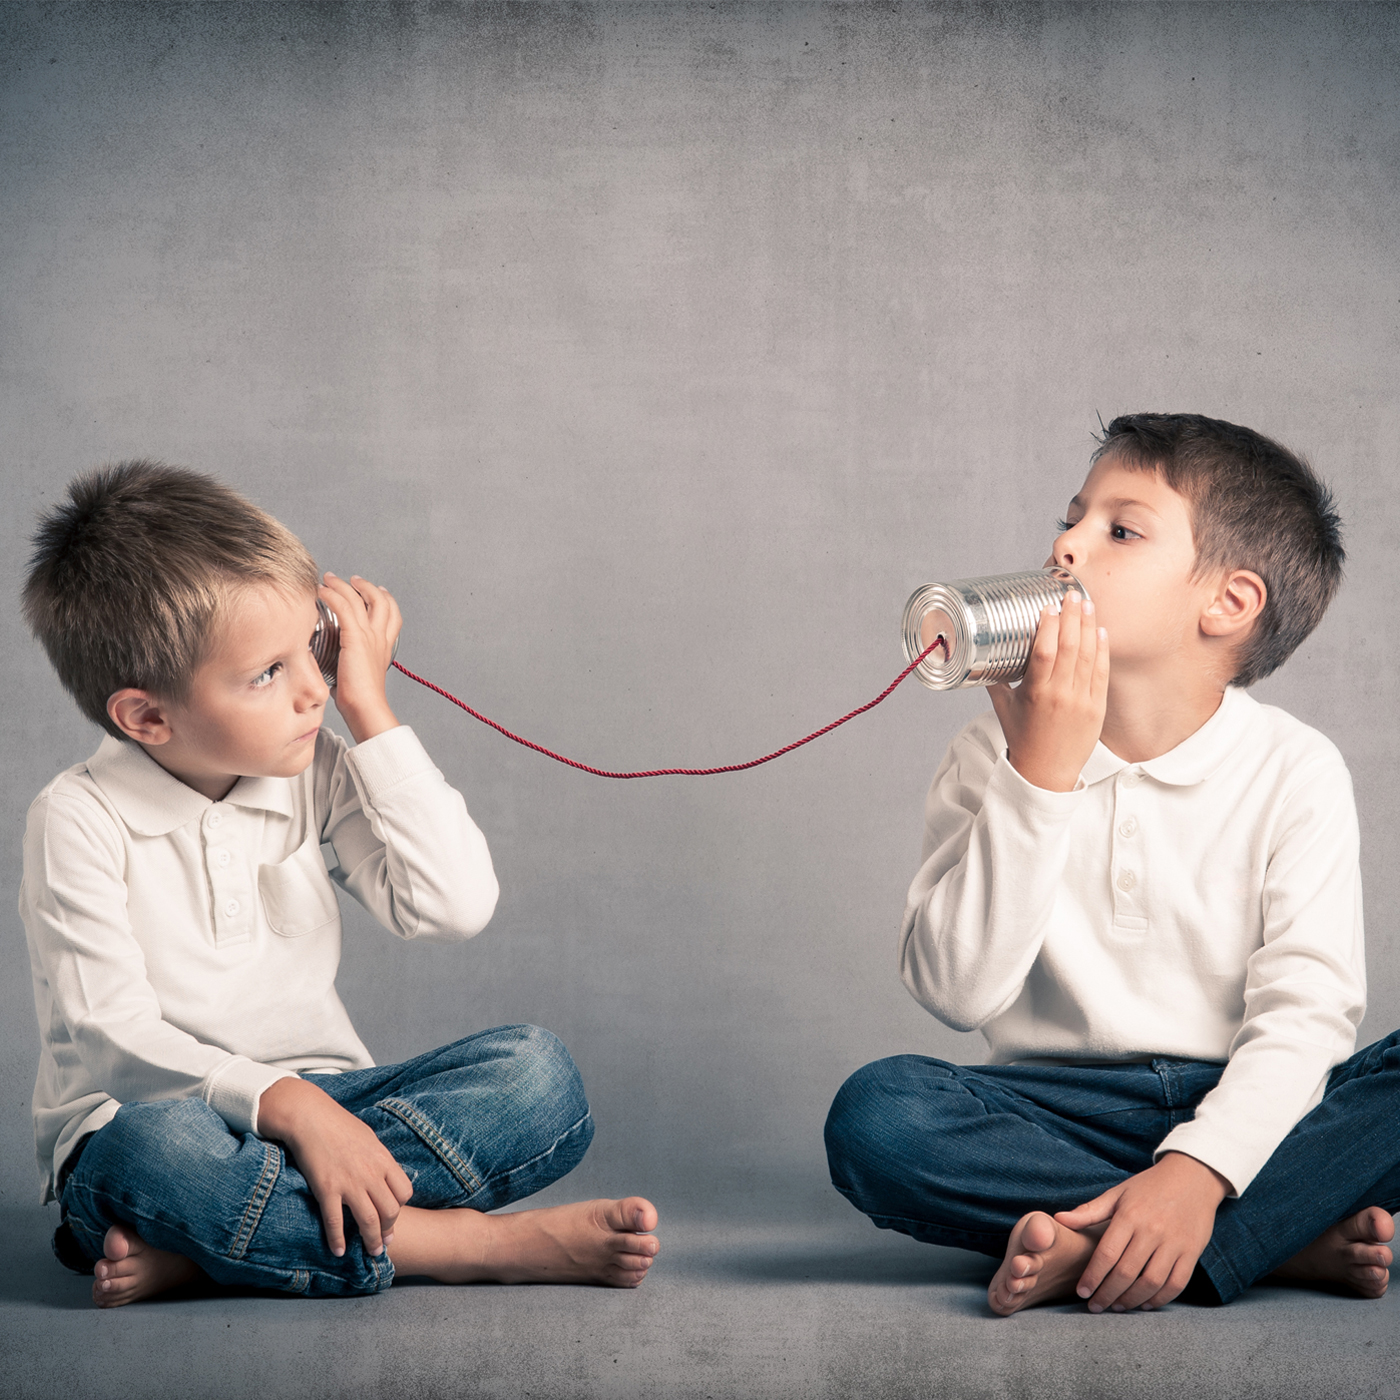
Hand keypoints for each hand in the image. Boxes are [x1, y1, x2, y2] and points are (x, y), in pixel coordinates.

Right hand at [257, 1077, 413, 1257]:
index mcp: (383, 1159)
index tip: (393, 1215)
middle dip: (389, 1229)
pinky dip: (338, 1240)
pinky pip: (335, 1221)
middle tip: (385, 1242)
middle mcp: (370, 1173)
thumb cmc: (339, 1125)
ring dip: (372, 1241)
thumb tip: (384, 1174)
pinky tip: (339, 1251)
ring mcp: (349, 1183)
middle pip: (390, 1210)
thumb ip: (378, 1159)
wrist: (311, 1117)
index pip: (404, 1191)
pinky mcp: (327, 1189)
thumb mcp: (369, 1138)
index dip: (400, 1206)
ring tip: (372, 1253)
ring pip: (368, 1220)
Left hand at [320, 572, 401, 743]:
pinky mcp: (355, 638)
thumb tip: (328, 664)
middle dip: (367, 586)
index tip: (378, 591)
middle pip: (382, 601)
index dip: (386, 599)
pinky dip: (333, 595)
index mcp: (384, 647)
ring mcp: (370, 636)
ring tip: (331, 579)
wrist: (365, 708)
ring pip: (362, 598)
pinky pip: (344, 607)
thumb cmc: (359, 701)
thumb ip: (347, 665)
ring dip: (345, 585)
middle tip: (353, 580)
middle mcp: (380, 638)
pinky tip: (322, 591)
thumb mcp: (356, 676)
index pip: (392, 615)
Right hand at [988, 590, 1108, 791]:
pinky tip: (1100, 632)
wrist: (1047, 773)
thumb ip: (995, 681)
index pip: (1045, 653)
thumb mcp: (1004, 708)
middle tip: (1072, 595)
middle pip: (1070, 648)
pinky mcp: (1097, 708)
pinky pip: (1102, 673)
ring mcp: (1082, 701)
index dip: (1049, 627)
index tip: (1049, 606)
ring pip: (1089, 656)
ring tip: (1087, 605)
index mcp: (1036, 694)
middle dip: (1072, 617)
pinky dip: (1102, 650)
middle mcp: (1061, 695)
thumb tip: (985, 654)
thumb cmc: (1022, 739)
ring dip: (1088, 627)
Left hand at [1054, 1152, 1230, 1310]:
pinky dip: (1159, 1299)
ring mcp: (1174, 1244)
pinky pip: (1176, 1284)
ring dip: (1131, 1300)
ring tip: (1116, 1307)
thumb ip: (1089, 1211)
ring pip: (1150, 1282)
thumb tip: (1058, 1220)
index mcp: (1130, 1216)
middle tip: (1095, 1306)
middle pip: (1126, 1272)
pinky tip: (1144, 1303)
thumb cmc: (1149, 1186)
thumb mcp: (1117, 1193)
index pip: (1106, 1254)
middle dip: (1108, 1294)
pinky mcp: (1191, 1253)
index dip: (1092, 1277)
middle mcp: (1152, 1231)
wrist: (1192, 1177)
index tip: (1082, 1292)